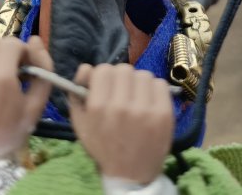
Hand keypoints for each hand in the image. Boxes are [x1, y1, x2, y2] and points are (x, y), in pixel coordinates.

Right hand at [69, 64, 173, 184]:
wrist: (131, 175)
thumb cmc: (103, 147)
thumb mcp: (80, 124)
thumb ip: (76, 94)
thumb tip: (86, 67)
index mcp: (98, 108)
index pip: (103, 69)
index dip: (103, 76)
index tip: (105, 86)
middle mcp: (122, 106)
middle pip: (124, 69)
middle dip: (121, 78)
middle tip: (121, 92)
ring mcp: (146, 110)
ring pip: (143, 74)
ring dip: (138, 83)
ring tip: (136, 98)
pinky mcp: (164, 114)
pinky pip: (160, 84)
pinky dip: (153, 89)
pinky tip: (148, 102)